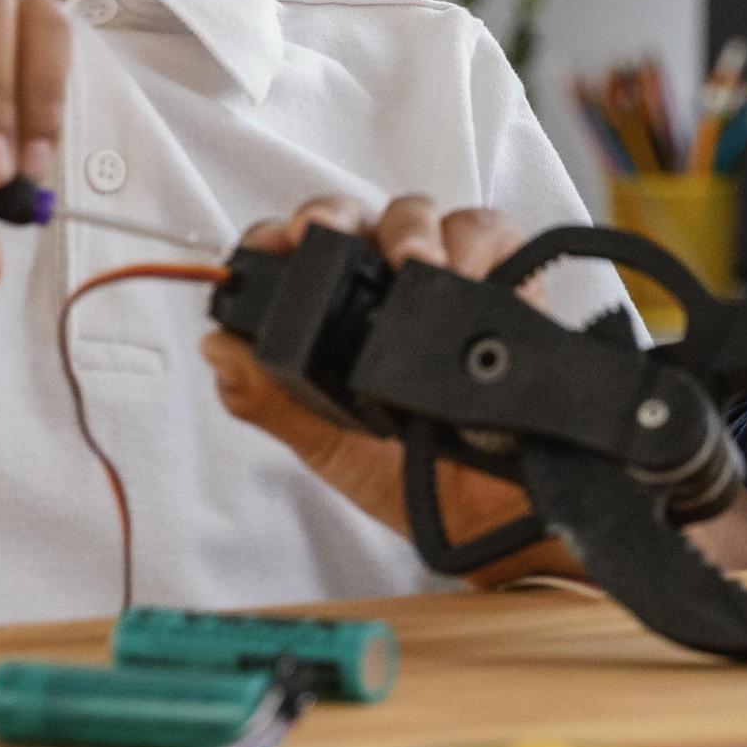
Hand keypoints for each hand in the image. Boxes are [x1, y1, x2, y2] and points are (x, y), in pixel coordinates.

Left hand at [195, 199, 746, 587]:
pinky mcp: (518, 290)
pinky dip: (482, 241)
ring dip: (414, 229)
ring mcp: (461, 291)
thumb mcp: (342, 455)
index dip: (279, 243)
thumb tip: (220, 353)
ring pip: (430, 217)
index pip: (303, 262)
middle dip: (339, 217)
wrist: (527, 530)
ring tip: (415, 268)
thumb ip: (279, 406)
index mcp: (347, 333)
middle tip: (326, 237)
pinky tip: (469, 274)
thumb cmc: (438, 492)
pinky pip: (500, 234)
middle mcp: (400, 302)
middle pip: (362, 220)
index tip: (269, 247)